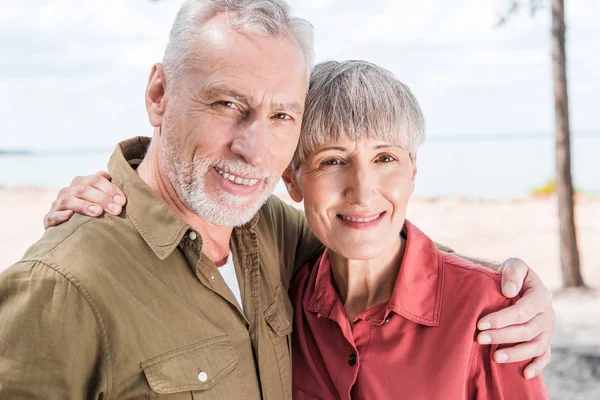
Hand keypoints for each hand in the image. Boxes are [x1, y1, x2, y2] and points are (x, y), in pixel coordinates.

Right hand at [43, 172, 126, 228]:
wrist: (66, 229)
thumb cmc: (89, 211)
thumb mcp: (97, 197)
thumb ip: (104, 186)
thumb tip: (107, 174)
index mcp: (80, 183)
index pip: (95, 180)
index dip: (110, 188)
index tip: (123, 201)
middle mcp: (67, 191)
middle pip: (84, 190)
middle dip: (102, 199)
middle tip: (116, 210)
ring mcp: (57, 205)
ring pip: (68, 200)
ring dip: (84, 206)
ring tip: (98, 212)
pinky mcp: (49, 219)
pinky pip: (52, 216)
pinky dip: (60, 215)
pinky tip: (70, 216)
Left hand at [476, 258, 553, 378]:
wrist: (517, 284)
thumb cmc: (512, 275)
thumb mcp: (513, 265)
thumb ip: (512, 273)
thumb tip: (509, 292)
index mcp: (541, 296)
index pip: (521, 311)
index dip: (501, 319)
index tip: (480, 324)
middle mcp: (548, 315)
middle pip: (526, 330)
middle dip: (502, 336)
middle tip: (480, 338)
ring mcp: (548, 330)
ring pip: (535, 346)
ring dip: (515, 354)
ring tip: (495, 357)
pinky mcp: (545, 340)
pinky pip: (545, 356)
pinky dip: (537, 366)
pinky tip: (525, 373)